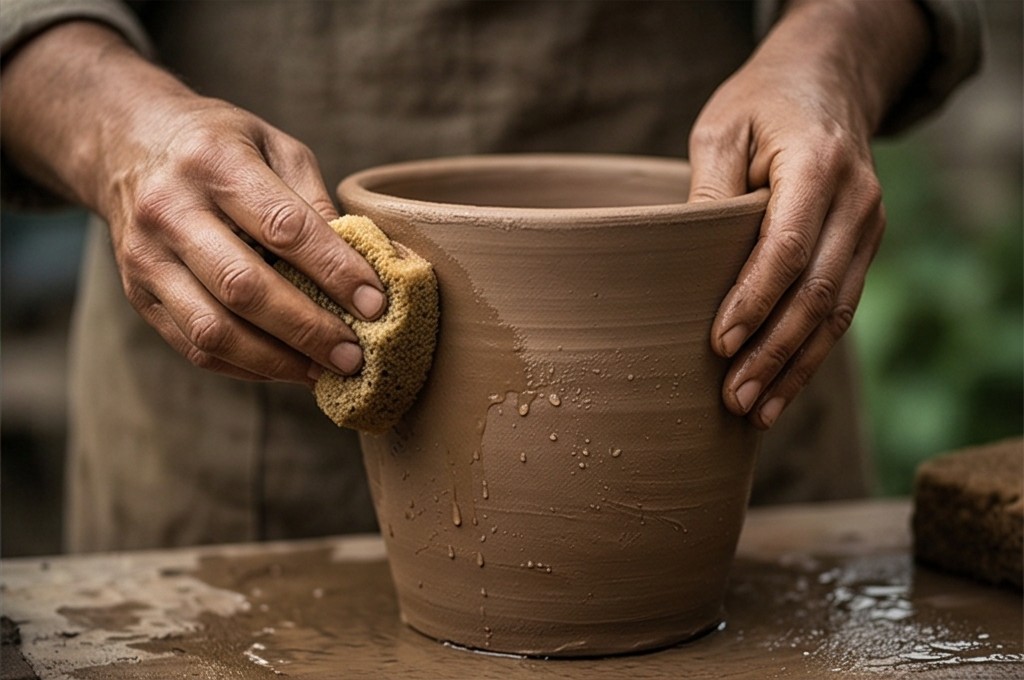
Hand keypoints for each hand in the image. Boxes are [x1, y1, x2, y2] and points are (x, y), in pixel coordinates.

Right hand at [2, 22, 385, 384]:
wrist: (126, 143)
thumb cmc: (221, 144)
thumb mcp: (273, 145)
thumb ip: (314, 199)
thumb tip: (361, 262)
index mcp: (214, 162)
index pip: (283, 227)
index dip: (335, 271)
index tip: (376, 304)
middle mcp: (170, 210)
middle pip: (244, 287)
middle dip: (308, 329)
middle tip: (355, 356)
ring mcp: (146, 257)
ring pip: (213, 329)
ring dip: (276, 361)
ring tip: (324, 373)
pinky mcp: (137, 294)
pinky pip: (194, 346)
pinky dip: (246, 366)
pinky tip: (286, 367)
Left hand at [687, 0, 927, 428]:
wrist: (827, 83)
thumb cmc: (761, 105)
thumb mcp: (721, 128)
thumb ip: (710, 188)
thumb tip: (686, 258)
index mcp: (818, 165)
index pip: (788, 247)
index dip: (754, 300)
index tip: (719, 344)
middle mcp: (856, 202)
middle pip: (817, 293)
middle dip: (773, 352)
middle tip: (732, 398)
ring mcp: (867, 228)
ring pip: (836, 313)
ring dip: (795, 368)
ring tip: (755, 412)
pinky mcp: (864, 249)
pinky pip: (842, 311)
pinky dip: (812, 354)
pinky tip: (783, 389)